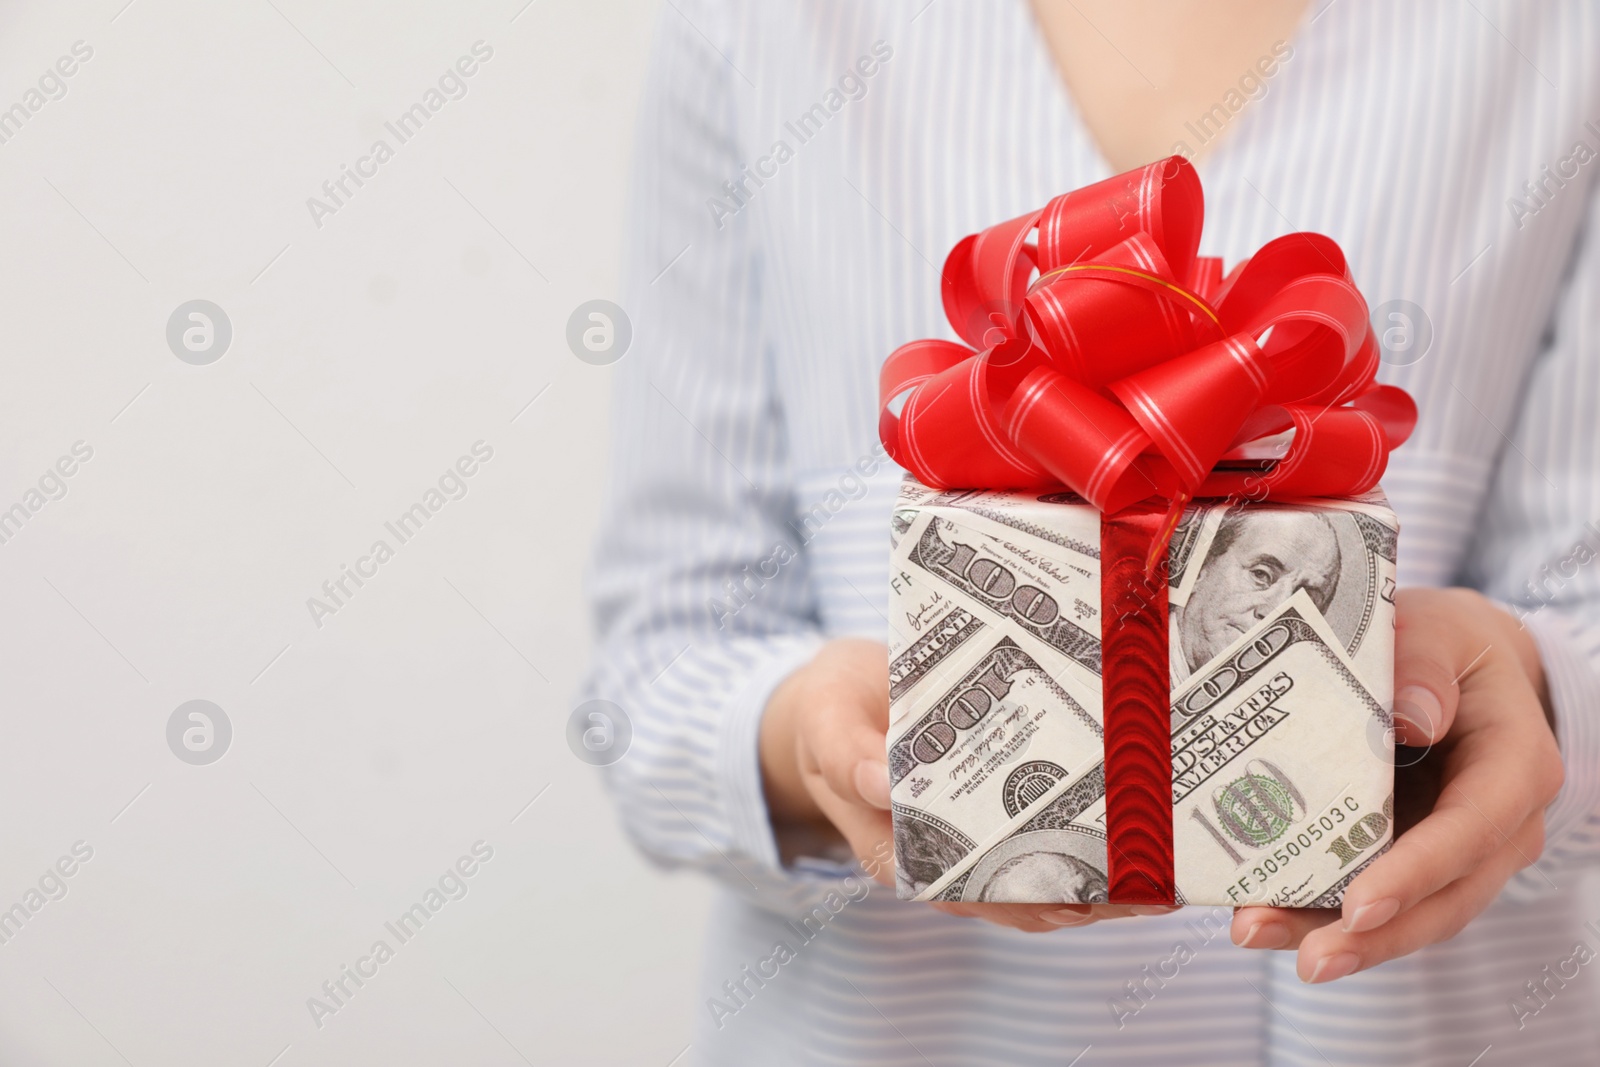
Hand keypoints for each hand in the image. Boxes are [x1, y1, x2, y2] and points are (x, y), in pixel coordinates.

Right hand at [760, 638, 1174, 930]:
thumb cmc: (830, 708)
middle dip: (1087, 895)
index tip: (1084, 898)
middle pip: (1018, 894)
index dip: (1026, 897)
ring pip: (1039, 874)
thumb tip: (885, 785)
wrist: (833, 699)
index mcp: (895, 848)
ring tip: (1165, 870)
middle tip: (1153, 887)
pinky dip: (1088, 836)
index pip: (967, 888)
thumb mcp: (825, 719)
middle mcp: (939, 856)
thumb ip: (847, 753)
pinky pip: (1042, 833)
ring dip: (1101, 878)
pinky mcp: (989, 809)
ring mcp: (967, 836)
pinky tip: (1135, 827)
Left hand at [1229, 588, 1562, 980]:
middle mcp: (1496, 825)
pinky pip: (1371, 896)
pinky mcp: (1409, 857)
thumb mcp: (1440, 631)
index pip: (1472, 830)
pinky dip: (1318, 911)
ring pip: (1406, 914)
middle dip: (1372, 936)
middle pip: (1442, 898)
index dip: (1417, 873)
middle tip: (1307, 959)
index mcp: (1514, 767)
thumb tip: (1410, 718)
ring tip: (1258, 935)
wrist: (1454, 660)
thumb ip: (1424, 664)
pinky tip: (1261, 912)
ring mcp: (1455, 851)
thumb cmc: (1443, 644)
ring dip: (1335, 936)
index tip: (1360, 905)